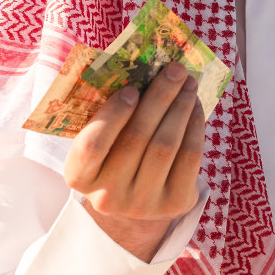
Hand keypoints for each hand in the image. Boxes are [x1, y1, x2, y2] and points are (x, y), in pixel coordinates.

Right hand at [63, 63, 204, 260]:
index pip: (91, 146)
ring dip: (180, 108)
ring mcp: (142, 204)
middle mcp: (107, 196)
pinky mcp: (174, 203)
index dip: (112, 115)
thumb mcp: (103, 143)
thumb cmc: (116, 157)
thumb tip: (145, 70)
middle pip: (136, 139)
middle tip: (174, 70)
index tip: (132, 88)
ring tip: (188, 83)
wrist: (139, 200)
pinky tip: (195, 106)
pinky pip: (189, 157)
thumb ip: (111, 116)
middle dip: (159, 98)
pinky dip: (194, 126)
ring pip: (165, 146)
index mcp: (79, 177)